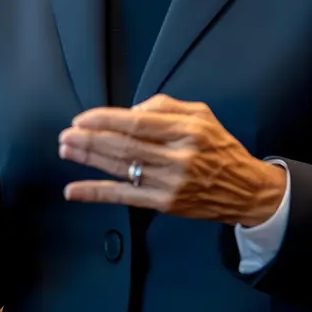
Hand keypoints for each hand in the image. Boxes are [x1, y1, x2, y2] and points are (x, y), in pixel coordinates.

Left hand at [59, 94, 286, 226]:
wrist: (244, 190)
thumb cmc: (220, 148)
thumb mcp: (201, 114)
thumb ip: (166, 106)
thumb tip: (132, 111)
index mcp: (187, 131)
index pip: (138, 123)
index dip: (106, 120)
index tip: (83, 118)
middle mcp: (178, 157)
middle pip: (125, 146)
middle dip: (90, 140)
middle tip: (67, 134)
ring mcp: (170, 183)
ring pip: (121, 169)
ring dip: (89, 160)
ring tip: (67, 150)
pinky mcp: (164, 204)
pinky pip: (123, 197)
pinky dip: (96, 193)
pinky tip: (74, 190)